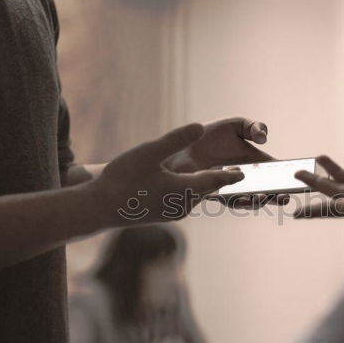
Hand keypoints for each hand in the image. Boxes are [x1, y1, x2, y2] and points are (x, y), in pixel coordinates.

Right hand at [88, 124, 244, 225]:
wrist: (99, 209)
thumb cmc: (123, 178)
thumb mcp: (150, 153)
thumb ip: (176, 140)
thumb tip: (201, 127)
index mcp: (185, 189)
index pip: (216, 180)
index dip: (231, 175)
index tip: (244, 172)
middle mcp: (184, 204)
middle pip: (208, 190)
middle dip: (221, 181)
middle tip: (236, 172)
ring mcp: (173, 213)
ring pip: (195, 197)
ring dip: (205, 187)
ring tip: (214, 176)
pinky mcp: (162, 216)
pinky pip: (184, 202)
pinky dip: (190, 193)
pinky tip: (186, 187)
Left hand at [163, 117, 288, 207]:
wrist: (181, 144)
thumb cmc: (209, 135)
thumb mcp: (235, 125)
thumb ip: (253, 127)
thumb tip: (264, 138)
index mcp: (254, 165)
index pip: (274, 176)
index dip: (285, 180)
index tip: (295, 181)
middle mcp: (244, 180)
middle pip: (265, 192)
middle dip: (275, 196)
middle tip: (283, 197)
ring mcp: (229, 189)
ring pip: (248, 200)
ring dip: (257, 201)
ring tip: (263, 197)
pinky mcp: (213, 194)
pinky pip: (228, 201)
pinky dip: (238, 200)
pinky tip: (244, 196)